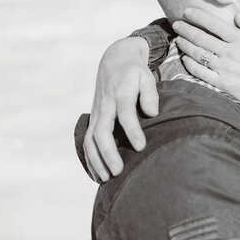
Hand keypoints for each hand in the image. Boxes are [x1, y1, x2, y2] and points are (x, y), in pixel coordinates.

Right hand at [84, 37, 158, 181]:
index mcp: (121, 93)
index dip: (133, 131)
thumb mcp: (146, 76)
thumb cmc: (134, 71)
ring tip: (106, 178)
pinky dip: (90, 158)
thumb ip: (150, 94)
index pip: (125, 114)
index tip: (141, 147)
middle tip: (118, 171)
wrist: (114, 60)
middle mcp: (106, 104)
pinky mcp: (94, 118)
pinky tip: (97, 174)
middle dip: (108, 153)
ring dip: (96, 160)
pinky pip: (88, 140)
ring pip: (91, 139)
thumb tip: (152, 113)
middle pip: (102, 131)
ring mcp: (97, 112)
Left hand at [173, 8, 239, 105]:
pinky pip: (200, 72)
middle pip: (201, 37)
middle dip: (186, 29)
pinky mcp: (221, 84)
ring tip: (178, 39)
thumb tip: (237, 16)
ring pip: (198, 53)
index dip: (198, 16)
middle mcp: (230, 53)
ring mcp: (224, 69)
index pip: (214, 24)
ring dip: (185, 45)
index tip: (187, 12)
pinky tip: (186, 59)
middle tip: (176, 24)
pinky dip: (190, 65)